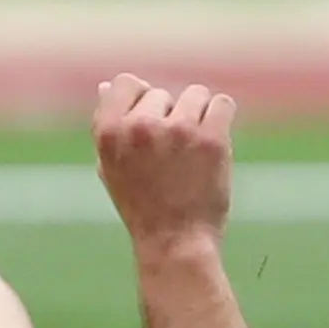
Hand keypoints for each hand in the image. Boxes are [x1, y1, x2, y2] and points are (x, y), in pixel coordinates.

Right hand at [94, 73, 233, 250]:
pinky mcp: (211, 138)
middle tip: (171, 156)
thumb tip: (105, 85)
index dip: (141, 101)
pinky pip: (223, 104)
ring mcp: (177, 130)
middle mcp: (140, 126)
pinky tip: (213, 145)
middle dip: (170, 117)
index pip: (126, 83)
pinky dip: (222, 120)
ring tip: (192, 151)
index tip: (151, 127)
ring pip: (196, 94)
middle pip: (163, 93)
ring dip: (198, 116)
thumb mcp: (110, 166)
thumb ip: (107, 125)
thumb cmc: (142, 207)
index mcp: (108, 131)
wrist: (174, 244)